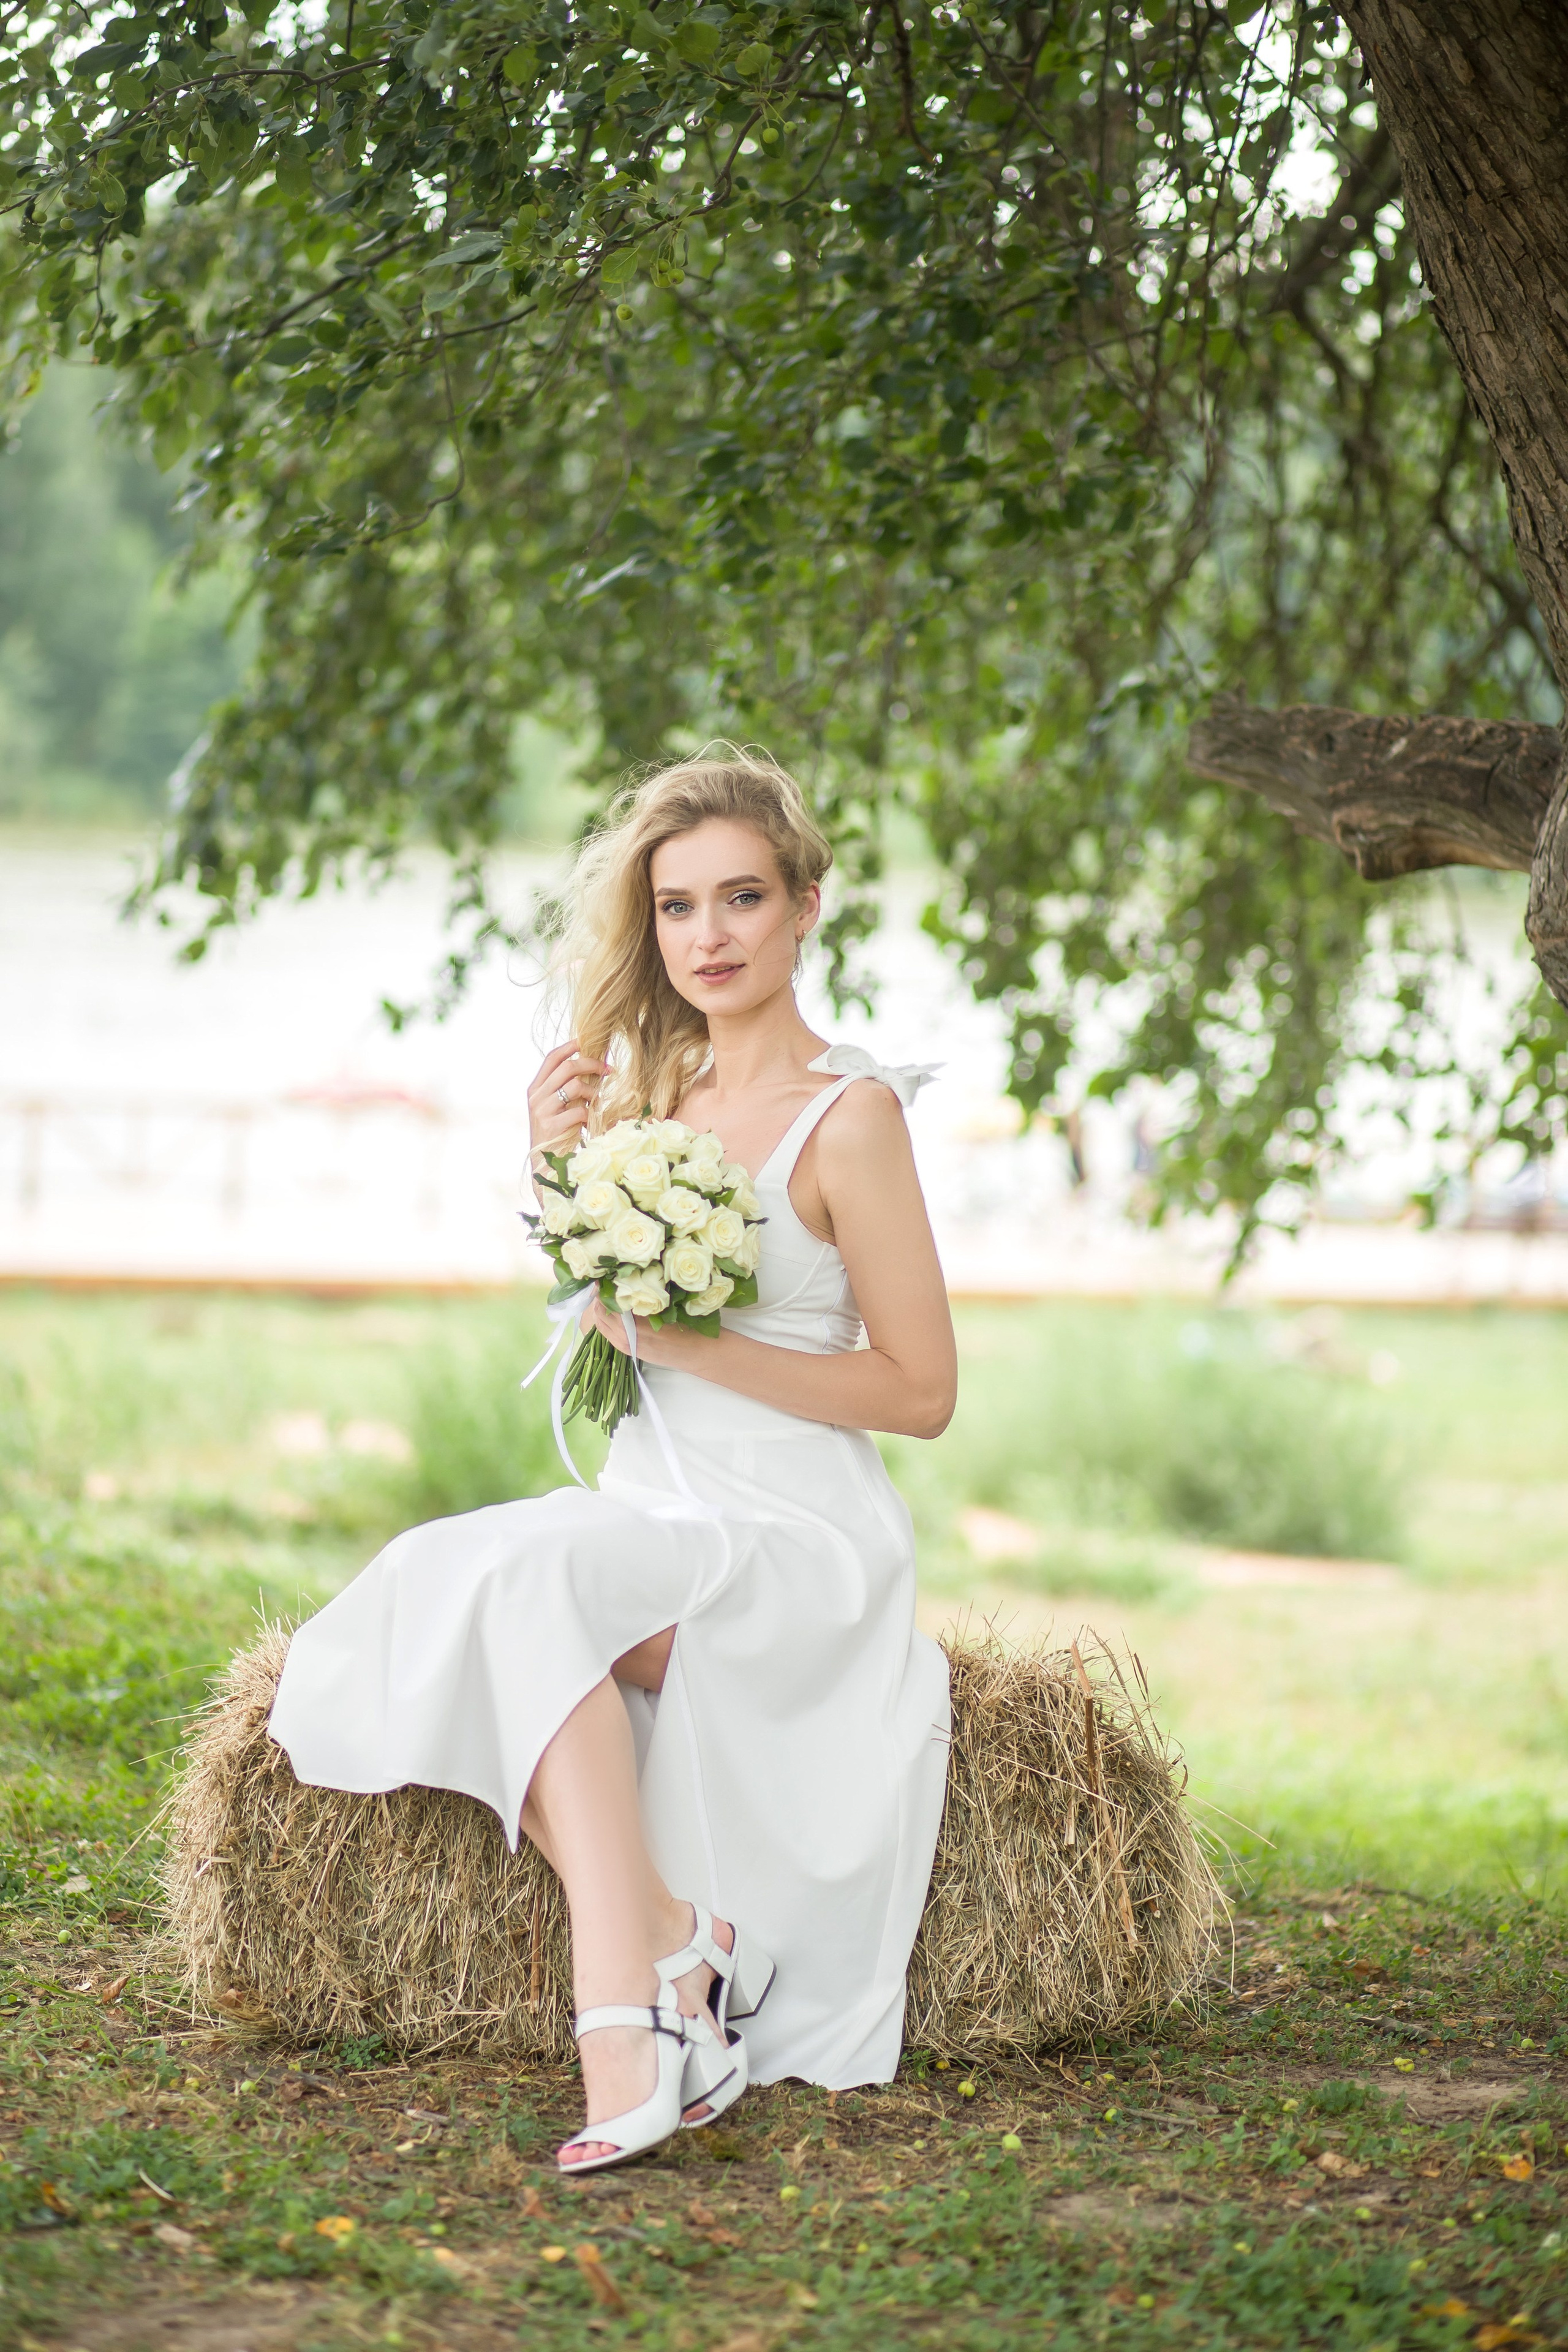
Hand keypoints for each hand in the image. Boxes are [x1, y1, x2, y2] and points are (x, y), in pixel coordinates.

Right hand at [528, 1040, 606, 1166]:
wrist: (544, 1166)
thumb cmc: (556, 1134)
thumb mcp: (555, 1108)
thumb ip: (564, 1089)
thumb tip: (591, 1067)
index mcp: (535, 1089)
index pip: (551, 1058)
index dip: (569, 1046)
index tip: (586, 1041)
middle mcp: (536, 1097)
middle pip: (567, 1067)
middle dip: (591, 1064)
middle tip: (607, 1070)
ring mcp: (543, 1111)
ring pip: (576, 1086)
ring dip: (594, 1092)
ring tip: (597, 1102)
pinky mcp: (552, 1127)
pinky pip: (579, 1111)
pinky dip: (591, 1114)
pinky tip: (592, 1121)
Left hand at [581, 1294, 679, 1366]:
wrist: (688, 1351)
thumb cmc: (679, 1328)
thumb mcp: (659, 1309)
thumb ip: (639, 1301)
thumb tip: (625, 1287)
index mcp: (632, 1323)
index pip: (608, 1303)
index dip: (603, 1290)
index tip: (602, 1280)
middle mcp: (623, 1335)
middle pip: (600, 1314)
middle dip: (599, 1300)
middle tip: (603, 1288)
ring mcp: (623, 1344)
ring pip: (601, 1325)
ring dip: (600, 1312)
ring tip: (606, 1300)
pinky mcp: (626, 1350)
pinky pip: (607, 1335)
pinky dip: (605, 1323)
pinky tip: (612, 1316)